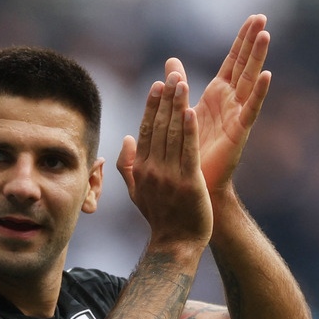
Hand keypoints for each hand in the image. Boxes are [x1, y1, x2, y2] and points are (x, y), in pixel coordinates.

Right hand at [116, 70, 212, 246]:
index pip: (146, 131)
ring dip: (177, 106)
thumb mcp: (137, 192)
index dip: (152, 107)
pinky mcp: (188, 182)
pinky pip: (188, 151)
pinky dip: (189, 130)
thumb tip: (127, 137)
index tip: (157, 85)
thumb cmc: (160, 217)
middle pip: (159, 127)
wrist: (175, 244)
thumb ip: (127, 165)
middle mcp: (153, 169)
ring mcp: (170, 176)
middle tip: (171, 74)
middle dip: (165, 99)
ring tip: (181, 83)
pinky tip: (191, 110)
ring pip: (173, 134)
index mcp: (141, 169)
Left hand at [167, 14, 271, 193]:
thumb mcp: (180, 113)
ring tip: (265, 34)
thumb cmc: (188, 155)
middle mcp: (229, 103)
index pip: (232, 62)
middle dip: (252, 42)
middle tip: (262, 17)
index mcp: (216, 97)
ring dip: (257, 58)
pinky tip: (266, 75)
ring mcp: (236, 117)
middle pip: (243, 66)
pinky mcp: (238, 134)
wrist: (193, 188)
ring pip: (248, 82)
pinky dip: (258, 93)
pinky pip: (249, 111)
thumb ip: (178, 87)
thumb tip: (169, 65)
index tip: (252, 18)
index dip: (241, 41)